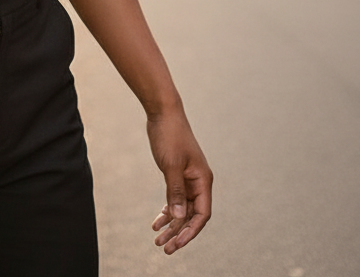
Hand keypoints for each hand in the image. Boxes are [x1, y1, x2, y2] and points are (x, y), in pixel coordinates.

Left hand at [147, 107, 212, 253]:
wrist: (162, 112)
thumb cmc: (169, 135)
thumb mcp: (170, 165)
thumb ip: (174, 191)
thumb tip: (177, 218)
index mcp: (203, 181)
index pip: (201, 215)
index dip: (190, 232)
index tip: (177, 244)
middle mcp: (199, 182)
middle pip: (191, 215)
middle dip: (178, 233)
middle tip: (164, 248)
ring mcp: (188, 179)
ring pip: (181, 209)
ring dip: (171, 224)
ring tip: (158, 239)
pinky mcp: (177, 174)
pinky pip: (174, 198)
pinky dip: (166, 210)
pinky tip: (156, 222)